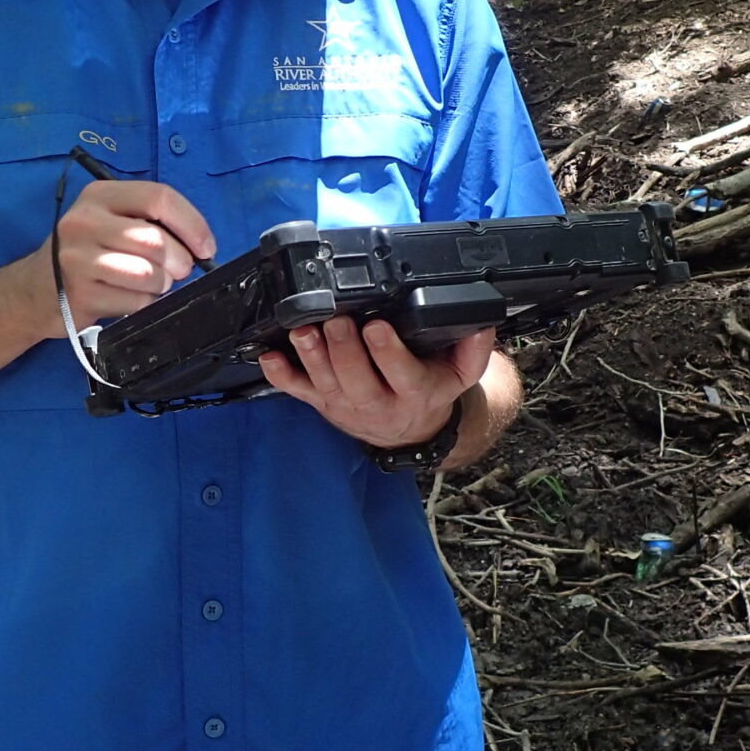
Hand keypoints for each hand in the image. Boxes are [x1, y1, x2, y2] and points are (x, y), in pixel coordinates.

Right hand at [47, 179, 216, 328]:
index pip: (159, 198)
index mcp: (100, 195)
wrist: (34, 291)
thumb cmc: (86, 253)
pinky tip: (132, 299)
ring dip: (162, 285)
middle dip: (180, 261)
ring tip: (151, 284)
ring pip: (149, 275)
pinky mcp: (80, 294)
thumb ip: (149, 222)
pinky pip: (136, 303)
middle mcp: (85, 221)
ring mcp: (78, 259)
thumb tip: (199, 244)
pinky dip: (145, 304)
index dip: (192, 224)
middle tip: (178, 271)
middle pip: (156, 241)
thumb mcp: (109, 221)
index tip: (206, 247)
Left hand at [259, 317, 493, 450]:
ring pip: (326, 384)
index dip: (388, 353)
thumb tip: (481, 323)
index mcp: (415, 393)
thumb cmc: (430, 389)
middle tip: (337, 321)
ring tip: (303, 331)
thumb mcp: (460, 374)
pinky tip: (268, 356)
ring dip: (311, 357)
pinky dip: (280, 376)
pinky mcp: (322, 403)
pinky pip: (298, 392)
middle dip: (344, 350)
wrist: (410, 430)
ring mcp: (346, 406)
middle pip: (358, 380)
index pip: (402, 374)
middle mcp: (378, 403)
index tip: (379, 326)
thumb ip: (472, 349)